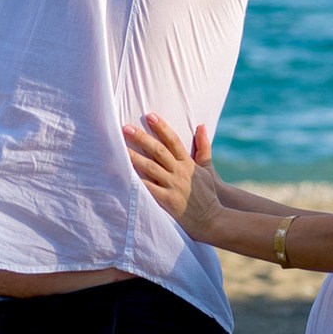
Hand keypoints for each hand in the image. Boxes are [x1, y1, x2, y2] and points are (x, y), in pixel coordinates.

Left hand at [123, 114, 222, 239]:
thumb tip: (201, 125)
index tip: (150, 115)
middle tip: (126, 127)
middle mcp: (179, 172)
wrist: (212, 218)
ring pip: (150, 168)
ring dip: (134, 157)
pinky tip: (125, 175)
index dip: (162, 127)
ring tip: (120, 147)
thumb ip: (203, 147)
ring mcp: (173, 186)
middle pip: (158, 151)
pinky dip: (137, 182)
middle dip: (142, 138)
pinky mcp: (167, 200)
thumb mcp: (207, 168)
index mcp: (188, 163)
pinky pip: (149, 189)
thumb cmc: (208, 193)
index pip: (173, 141)